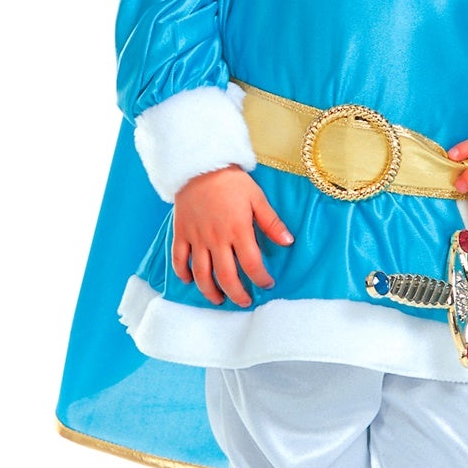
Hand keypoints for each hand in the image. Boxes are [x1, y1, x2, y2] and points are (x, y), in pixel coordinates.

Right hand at [172, 166, 292, 306]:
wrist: (200, 166)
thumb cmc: (231, 181)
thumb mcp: (257, 198)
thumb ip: (271, 222)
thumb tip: (288, 241)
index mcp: (238, 230)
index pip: (252, 265)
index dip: (261, 279)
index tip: (267, 284)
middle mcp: (216, 239)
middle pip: (226, 276)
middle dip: (237, 294)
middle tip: (244, 301)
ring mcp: (197, 238)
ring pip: (201, 274)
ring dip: (210, 291)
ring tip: (218, 300)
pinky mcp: (181, 233)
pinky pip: (179, 259)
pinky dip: (183, 273)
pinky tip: (189, 281)